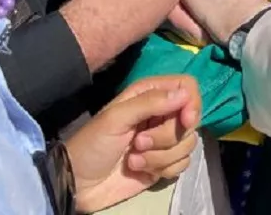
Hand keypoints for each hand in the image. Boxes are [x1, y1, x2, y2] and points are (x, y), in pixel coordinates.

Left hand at [66, 75, 200, 212]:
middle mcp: (161, 114)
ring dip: (161, 156)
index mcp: (150, 94)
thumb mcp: (116, 118)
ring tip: (134, 158)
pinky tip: (141, 169)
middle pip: (190, 119)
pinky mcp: (164, 163)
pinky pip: (183, 164)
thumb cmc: (92, 144)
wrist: (78, 183)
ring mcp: (164, 140)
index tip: (186, 121)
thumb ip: (150, 103)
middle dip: (166, 137)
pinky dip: (164, 169)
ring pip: (187, 144)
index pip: (187, 87)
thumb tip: (185, 94)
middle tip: (139, 143)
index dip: (192, 103)